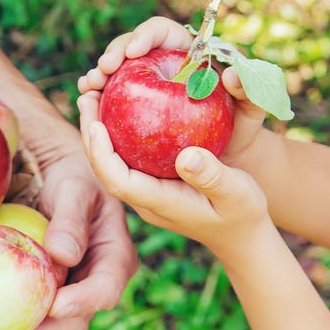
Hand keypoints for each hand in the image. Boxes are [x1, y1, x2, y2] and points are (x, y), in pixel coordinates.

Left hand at [1, 142, 137, 329]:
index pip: (104, 287)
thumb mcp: (75, 190)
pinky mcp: (54, 302)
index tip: (56, 306)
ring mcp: (77, 297)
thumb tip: (63, 255)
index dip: (82, 301)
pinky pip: (45, 329)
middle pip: (80, 320)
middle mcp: (99, 285)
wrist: (61, 178)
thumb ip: (71, 219)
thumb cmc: (72, 178)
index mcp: (116, 259)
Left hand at [76, 90, 268, 250]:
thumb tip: (186, 156)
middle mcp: (146, 199)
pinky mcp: (152, 184)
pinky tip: (119, 106)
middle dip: (91, 134)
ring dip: (99, 131)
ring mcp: (147, 193)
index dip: (101, 154)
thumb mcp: (238, 193)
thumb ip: (213, 177)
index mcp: (161, 203)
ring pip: (112, 162)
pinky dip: (118, 133)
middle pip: (106, 169)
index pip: (119, 181)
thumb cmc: (243, 213)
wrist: (242, 235)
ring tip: (94, 95)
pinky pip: (127, 158)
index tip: (95, 124)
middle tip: (86, 94)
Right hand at [78, 16, 268, 164]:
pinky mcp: (133, 106)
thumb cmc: (240, 125)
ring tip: (90, 88)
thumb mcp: (251, 109)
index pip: (160, 30)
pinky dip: (97, 100)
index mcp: (186, 48)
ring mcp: (143, 83)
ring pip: (115, 71)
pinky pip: (111, 99)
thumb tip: (230, 74)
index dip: (144, 36)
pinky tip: (87, 106)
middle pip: (130, 46)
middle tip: (104, 71)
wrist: (226, 151)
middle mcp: (160, 60)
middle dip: (113, 54)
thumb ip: (248, 90)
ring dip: (99, 76)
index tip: (134, 52)